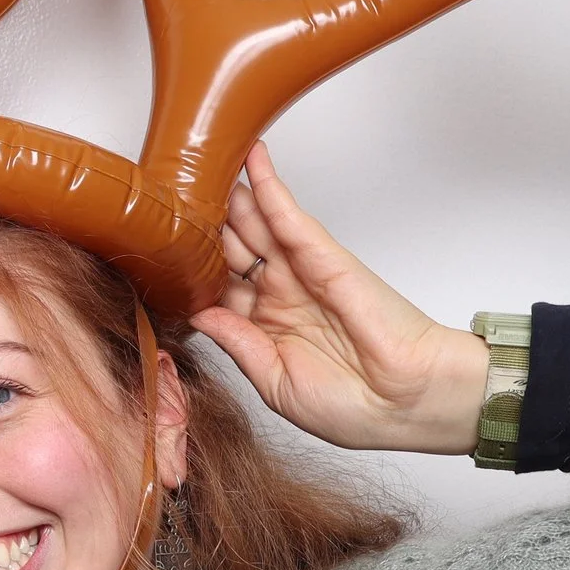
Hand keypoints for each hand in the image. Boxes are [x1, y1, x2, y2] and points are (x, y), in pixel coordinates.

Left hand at [190, 144, 489, 454]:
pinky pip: (290, 217)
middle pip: (232, 249)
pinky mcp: (324, 257)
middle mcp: (281, 296)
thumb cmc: (354, 408)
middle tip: (173, 194)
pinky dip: (270, 188)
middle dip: (204, 225)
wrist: (410, 405)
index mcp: (266, 329)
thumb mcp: (275, 383)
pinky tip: (251, 162)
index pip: (217, 288)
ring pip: (256, 225)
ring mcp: (300, 273)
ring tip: (202, 164)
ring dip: (232, 195)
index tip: (159, 249)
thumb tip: (196, 314)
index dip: (190, 269)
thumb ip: (237, 343)